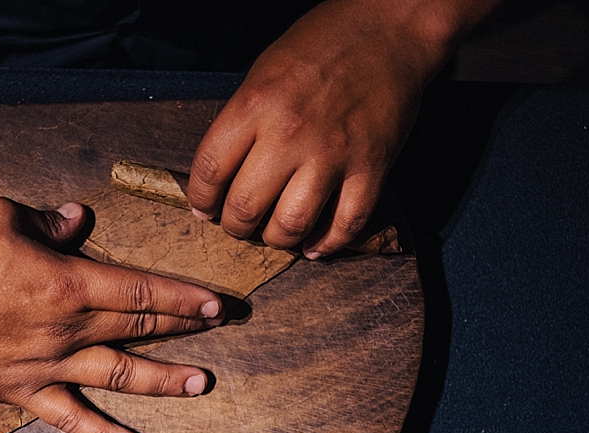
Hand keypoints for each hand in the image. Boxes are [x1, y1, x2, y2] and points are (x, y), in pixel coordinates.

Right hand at [0, 198, 222, 432]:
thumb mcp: (2, 217)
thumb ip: (48, 222)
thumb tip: (78, 219)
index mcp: (67, 283)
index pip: (141, 290)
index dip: (184, 297)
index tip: (216, 302)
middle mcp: (67, 329)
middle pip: (140, 328)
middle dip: (186, 328)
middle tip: (224, 329)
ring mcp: (47, 365)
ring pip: (119, 375)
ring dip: (164, 381)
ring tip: (201, 384)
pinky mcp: (23, 391)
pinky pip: (69, 417)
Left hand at [187, 0, 476, 256]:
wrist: (388, 30)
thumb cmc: (320, 47)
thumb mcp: (263, 73)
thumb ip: (240, 123)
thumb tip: (219, 176)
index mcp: (255, 105)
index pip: (209, 171)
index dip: (200, 200)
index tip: (205, 209)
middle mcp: (290, 133)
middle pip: (245, 208)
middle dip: (235, 227)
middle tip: (240, 225)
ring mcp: (333, 154)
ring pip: (291, 226)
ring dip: (277, 240)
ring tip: (275, 233)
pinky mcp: (371, 167)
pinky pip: (346, 224)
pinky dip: (329, 243)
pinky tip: (315, 246)